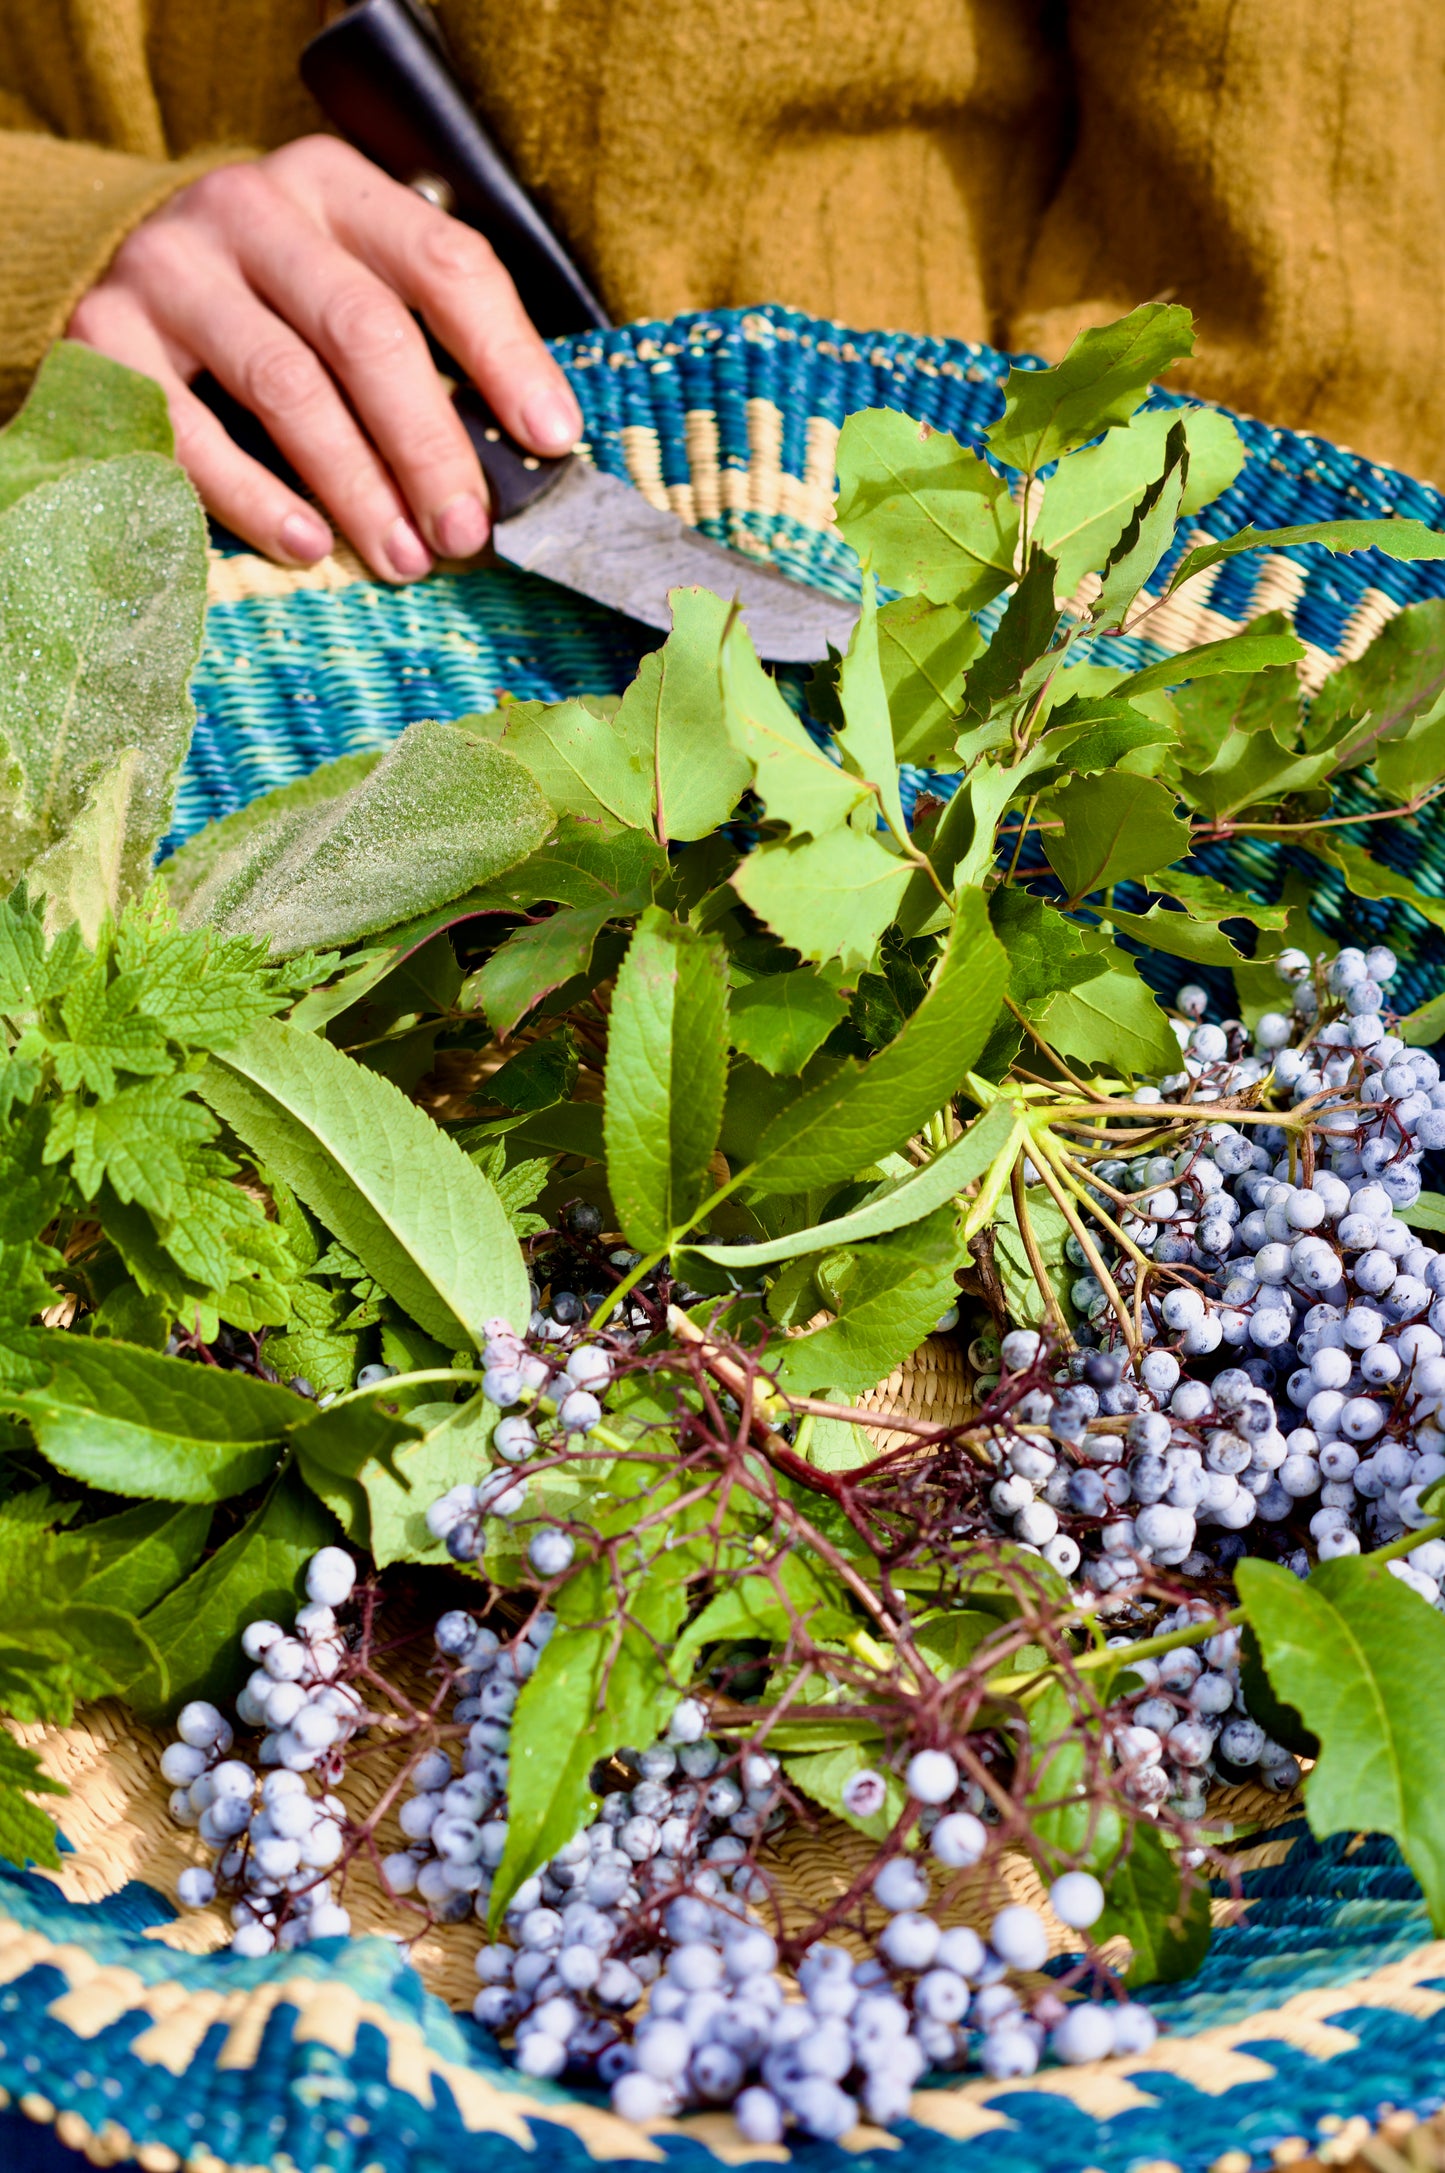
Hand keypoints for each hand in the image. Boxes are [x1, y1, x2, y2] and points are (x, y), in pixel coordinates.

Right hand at [66, 135, 582, 580]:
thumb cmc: (276, 295)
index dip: (507, 355)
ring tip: (402, 558)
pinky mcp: (104, 335)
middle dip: (428, 446)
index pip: (443, 263)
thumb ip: (428, 338)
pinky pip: (190, 432)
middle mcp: (250, 211)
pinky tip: (308, 544)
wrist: (118, 261)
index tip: (551, 439)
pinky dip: (255, 498)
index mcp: (335, 187)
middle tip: (465, 531)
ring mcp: (171, 269)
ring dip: (357, 487)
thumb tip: (528, 449)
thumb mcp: (352, 276)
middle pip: (365, 333)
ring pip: (286, 387)